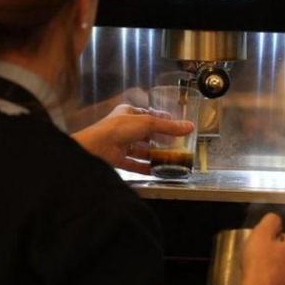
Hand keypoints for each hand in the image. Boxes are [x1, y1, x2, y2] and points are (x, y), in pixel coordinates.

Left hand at [70, 104, 193, 174]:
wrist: (96, 148)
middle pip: (145, 134)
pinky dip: (145, 168)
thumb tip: (189, 127)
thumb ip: (168, 127)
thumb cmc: (117, 128)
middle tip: (176, 145)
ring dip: (154, 155)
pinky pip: (135, 164)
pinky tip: (156, 171)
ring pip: (141, 150)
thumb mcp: (147, 123)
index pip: (148, 115)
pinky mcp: (118, 159)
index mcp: (128, 113)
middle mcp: (123, 128)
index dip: (161, 120)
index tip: (175, 126)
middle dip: (160, 140)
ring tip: (170, 159)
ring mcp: (120, 144)